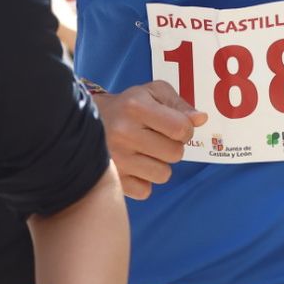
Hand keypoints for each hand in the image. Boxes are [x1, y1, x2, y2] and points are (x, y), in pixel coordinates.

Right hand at [92, 81, 206, 199]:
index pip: (181, 128)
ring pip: (163, 174)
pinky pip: (145, 191)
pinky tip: (134, 166)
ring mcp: (116, 159)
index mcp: (136, 106)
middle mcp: (124, 133)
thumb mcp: (152, 93)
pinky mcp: (112, 180)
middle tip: (156, 139)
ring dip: (159, 165)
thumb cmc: (126, 107)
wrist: (82, 124)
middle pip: (175, 153)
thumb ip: (179, 104)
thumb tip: (200, 119)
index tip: (174, 127)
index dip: (185, 129)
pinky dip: (144, 181)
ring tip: (144, 152)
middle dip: (172, 147)